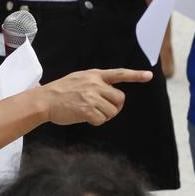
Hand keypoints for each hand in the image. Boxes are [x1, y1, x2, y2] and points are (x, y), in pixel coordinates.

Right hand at [38, 69, 152, 125]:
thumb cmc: (62, 91)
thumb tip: (110, 91)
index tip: (149, 75)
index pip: (119, 74)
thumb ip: (96, 82)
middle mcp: (95, 84)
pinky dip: (96, 121)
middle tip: (103, 109)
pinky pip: (102, 120)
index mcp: (95, 75)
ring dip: (104, 116)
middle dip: (115, 107)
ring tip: (90, 112)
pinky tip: (85, 117)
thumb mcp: (80, 78)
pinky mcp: (87, 110)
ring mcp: (91, 97)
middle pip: (119, 99)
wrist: (46, 100)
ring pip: (112, 111)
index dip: (135, 75)